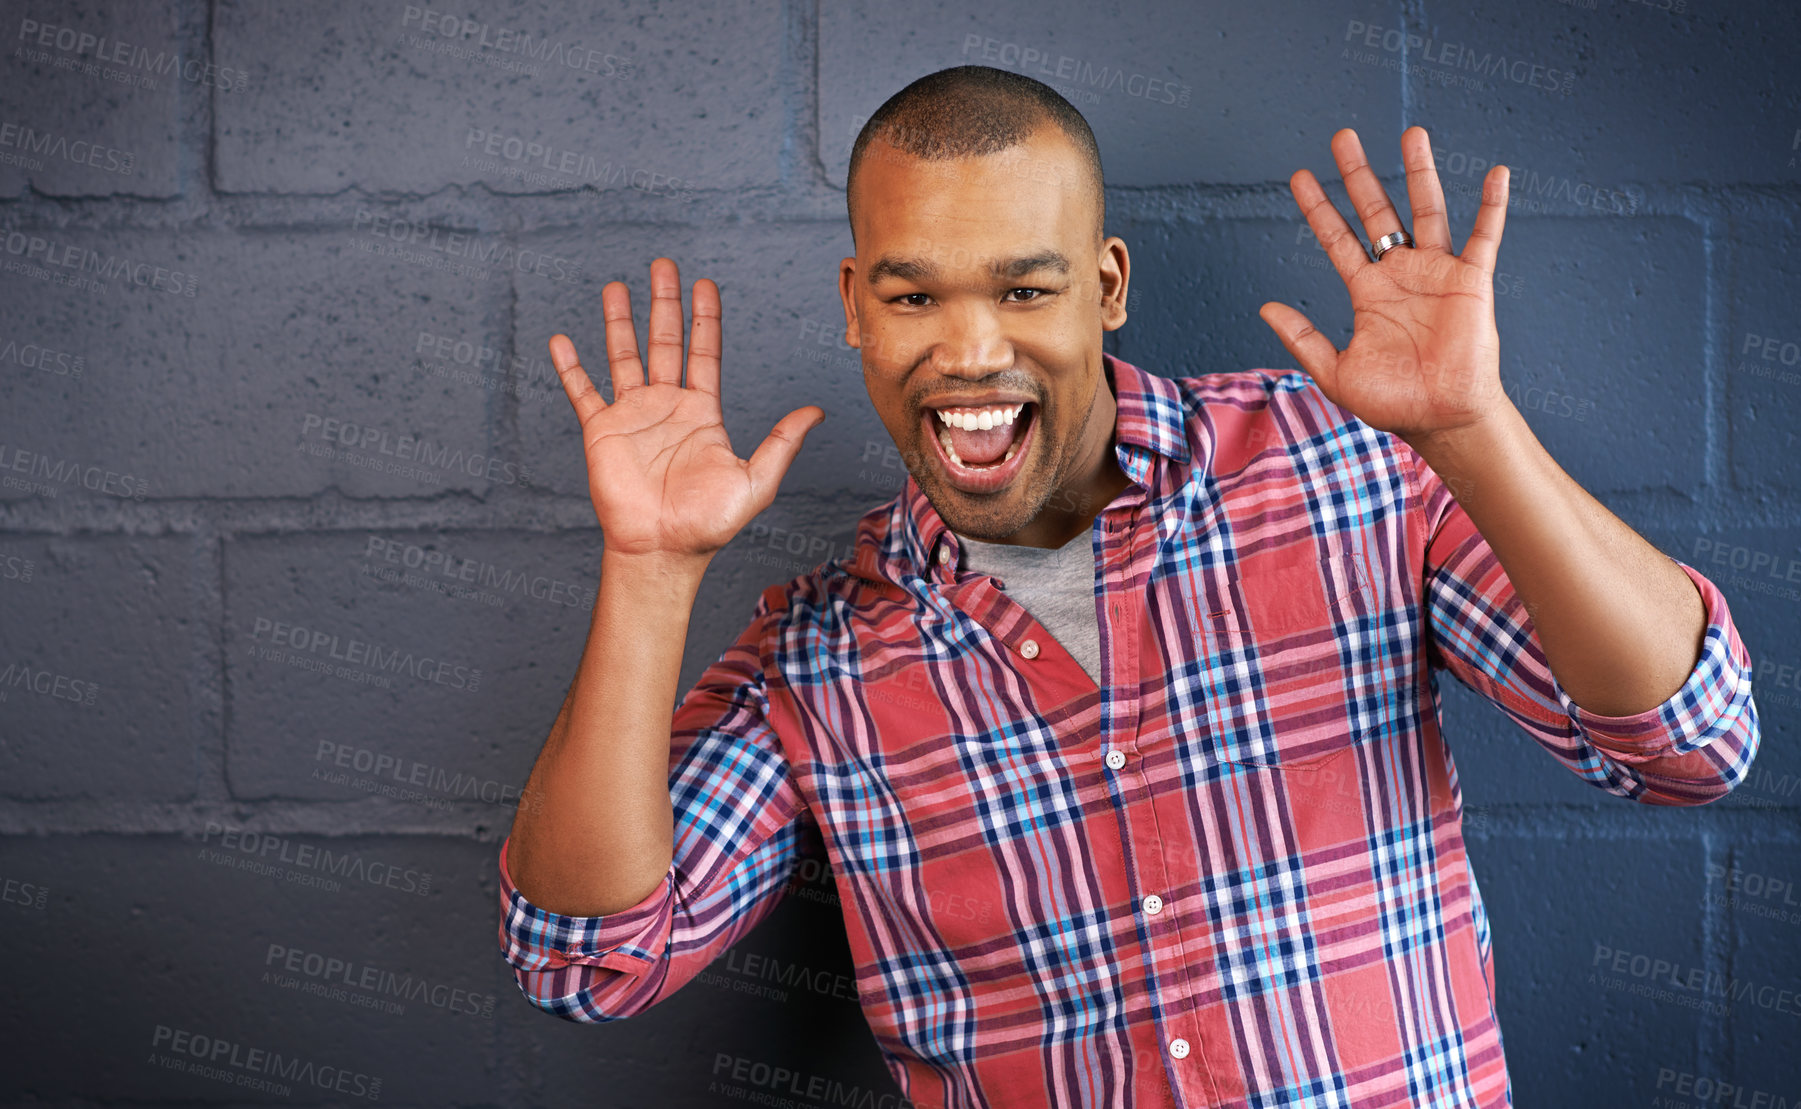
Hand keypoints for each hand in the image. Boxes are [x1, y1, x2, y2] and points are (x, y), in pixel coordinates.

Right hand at [549, 257, 824, 563]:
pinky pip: (582, 392)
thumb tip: (816, 412)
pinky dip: (570, 367)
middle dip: (665, 304)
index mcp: (702, 412)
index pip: (704, 353)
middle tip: (663, 265)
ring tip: (616, 286)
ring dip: (620, 322)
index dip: (705, 318)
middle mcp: (667, 406)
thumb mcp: (756, 480)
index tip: (704, 284)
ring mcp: (633, 416)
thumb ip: (782, 443)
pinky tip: (561, 340)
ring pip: (624, 356)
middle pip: (666, 342)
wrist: (663, 550)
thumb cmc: (709, 524)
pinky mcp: (602, 431)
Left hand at [1259, 126, 1512, 447]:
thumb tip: (1264, 308)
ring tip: (1410, 133)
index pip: (1337, 239)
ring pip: (1426, 210)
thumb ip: (1302, 338)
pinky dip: (1492, 206)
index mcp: (1367, 292)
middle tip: (1342, 137)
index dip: (1319, 208)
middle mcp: (1400, 273)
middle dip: (1359, 175)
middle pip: (1376, 212)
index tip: (1301, 176)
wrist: (1440, 420)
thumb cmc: (1392, 403)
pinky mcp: (1472, 281)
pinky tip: (1496, 173)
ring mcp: (1436, 272)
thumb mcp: (1335, 372)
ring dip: (1419, 172)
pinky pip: (1485, 236)